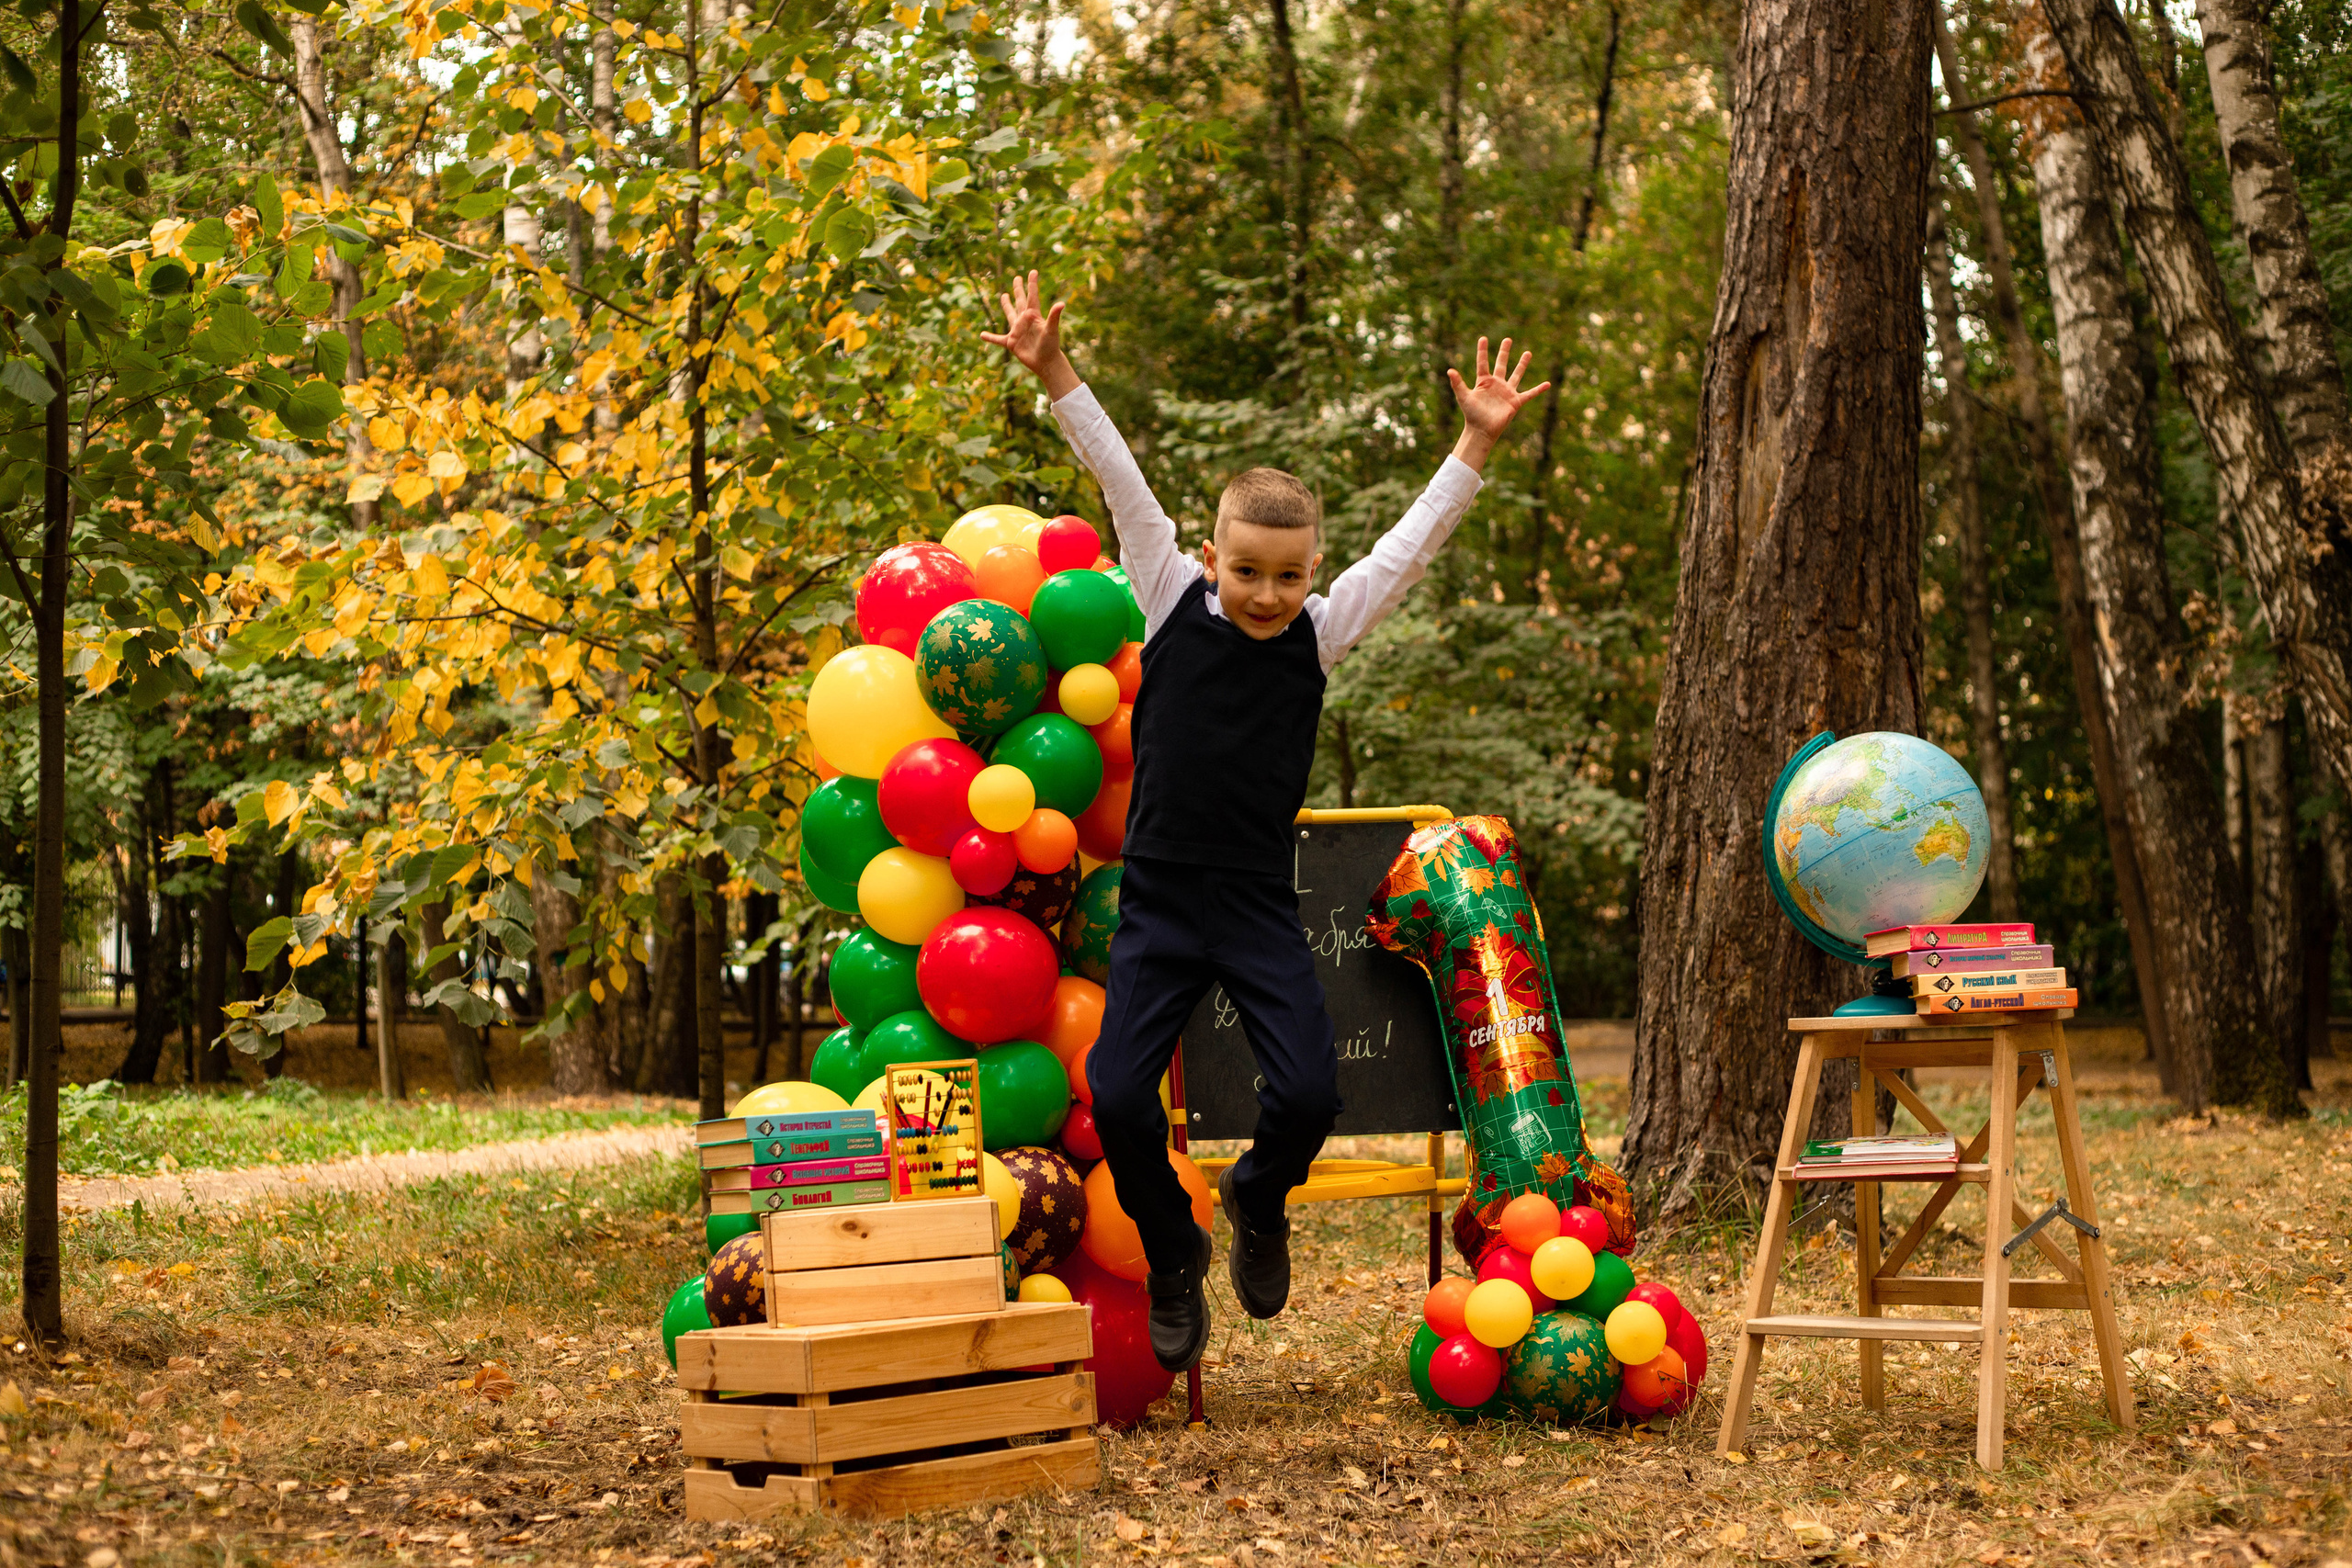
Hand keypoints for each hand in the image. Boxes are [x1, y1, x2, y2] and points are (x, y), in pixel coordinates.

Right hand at [980, 271, 1080, 397]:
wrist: (1046, 362)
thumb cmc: (1051, 345)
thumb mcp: (1051, 329)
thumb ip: (1054, 316)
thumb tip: (1061, 303)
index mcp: (1033, 315)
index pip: (1032, 296)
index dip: (1032, 284)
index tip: (1033, 271)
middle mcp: (1025, 321)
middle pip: (1020, 301)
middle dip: (1018, 290)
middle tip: (1017, 277)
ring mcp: (1017, 331)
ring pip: (1010, 315)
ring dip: (1006, 306)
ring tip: (1003, 296)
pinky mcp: (1012, 342)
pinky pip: (998, 339)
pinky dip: (990, 338)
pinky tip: (982, 335)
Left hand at [1446, 336, 1550, 469]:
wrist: (1481, 431)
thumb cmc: (1471, 415)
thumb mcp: (1463, 397)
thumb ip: (1457, 383)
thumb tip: (1449, 370)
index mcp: (1483, 382)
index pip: (1483, 363)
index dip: (1482, 351)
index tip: (1483, 338)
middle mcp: (1496, 384)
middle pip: (1501, 364)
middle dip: (1504, 352)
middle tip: (1507, 339)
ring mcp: (1507, 392)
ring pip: (1516, 375)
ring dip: (1522, 364)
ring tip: (1528, 352)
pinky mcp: (1515, 402)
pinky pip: (1529, 394)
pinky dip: (1538, 390)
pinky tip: (1547, 384)